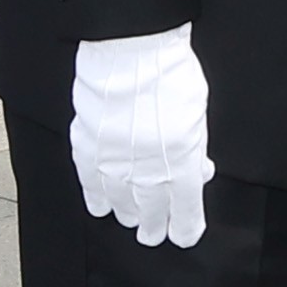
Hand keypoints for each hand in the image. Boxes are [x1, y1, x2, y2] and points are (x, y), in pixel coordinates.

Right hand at [71, 26, 211, 249]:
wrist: (131, 51)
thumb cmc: (170, 77)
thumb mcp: (198, 117)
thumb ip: (196, 150)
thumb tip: (198, 171)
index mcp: (182, 165)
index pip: (185, 214)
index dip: (186, 229)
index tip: (185, 235)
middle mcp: (148, 172)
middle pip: (151, 217)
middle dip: (155, 229)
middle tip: (154, 234)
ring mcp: (114, 164)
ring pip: (120, 206)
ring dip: (128, 215)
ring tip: (132, 219)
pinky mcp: (88, 150)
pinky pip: (92, 186)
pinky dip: (97, 199)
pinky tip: (102, 206)